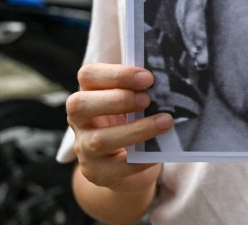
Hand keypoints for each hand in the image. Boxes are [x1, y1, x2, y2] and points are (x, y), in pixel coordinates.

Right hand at [65, 64, 171, 193]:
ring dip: (136, 130)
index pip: (88, 75)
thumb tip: (168, 79)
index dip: (116, 74)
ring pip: (99, 140)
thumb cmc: (132, 120)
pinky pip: (117, 167)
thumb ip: (140, 89)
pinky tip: (158, 151)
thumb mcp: (132, 101)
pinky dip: (141, 158)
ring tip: (165, 122)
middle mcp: (79, 120)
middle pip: (79, 105)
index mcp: (88, 93)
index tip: (147, 78)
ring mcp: (84, 148)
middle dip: (117, 100)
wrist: (127, 164)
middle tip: (148, 100)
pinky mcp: (96, 172)